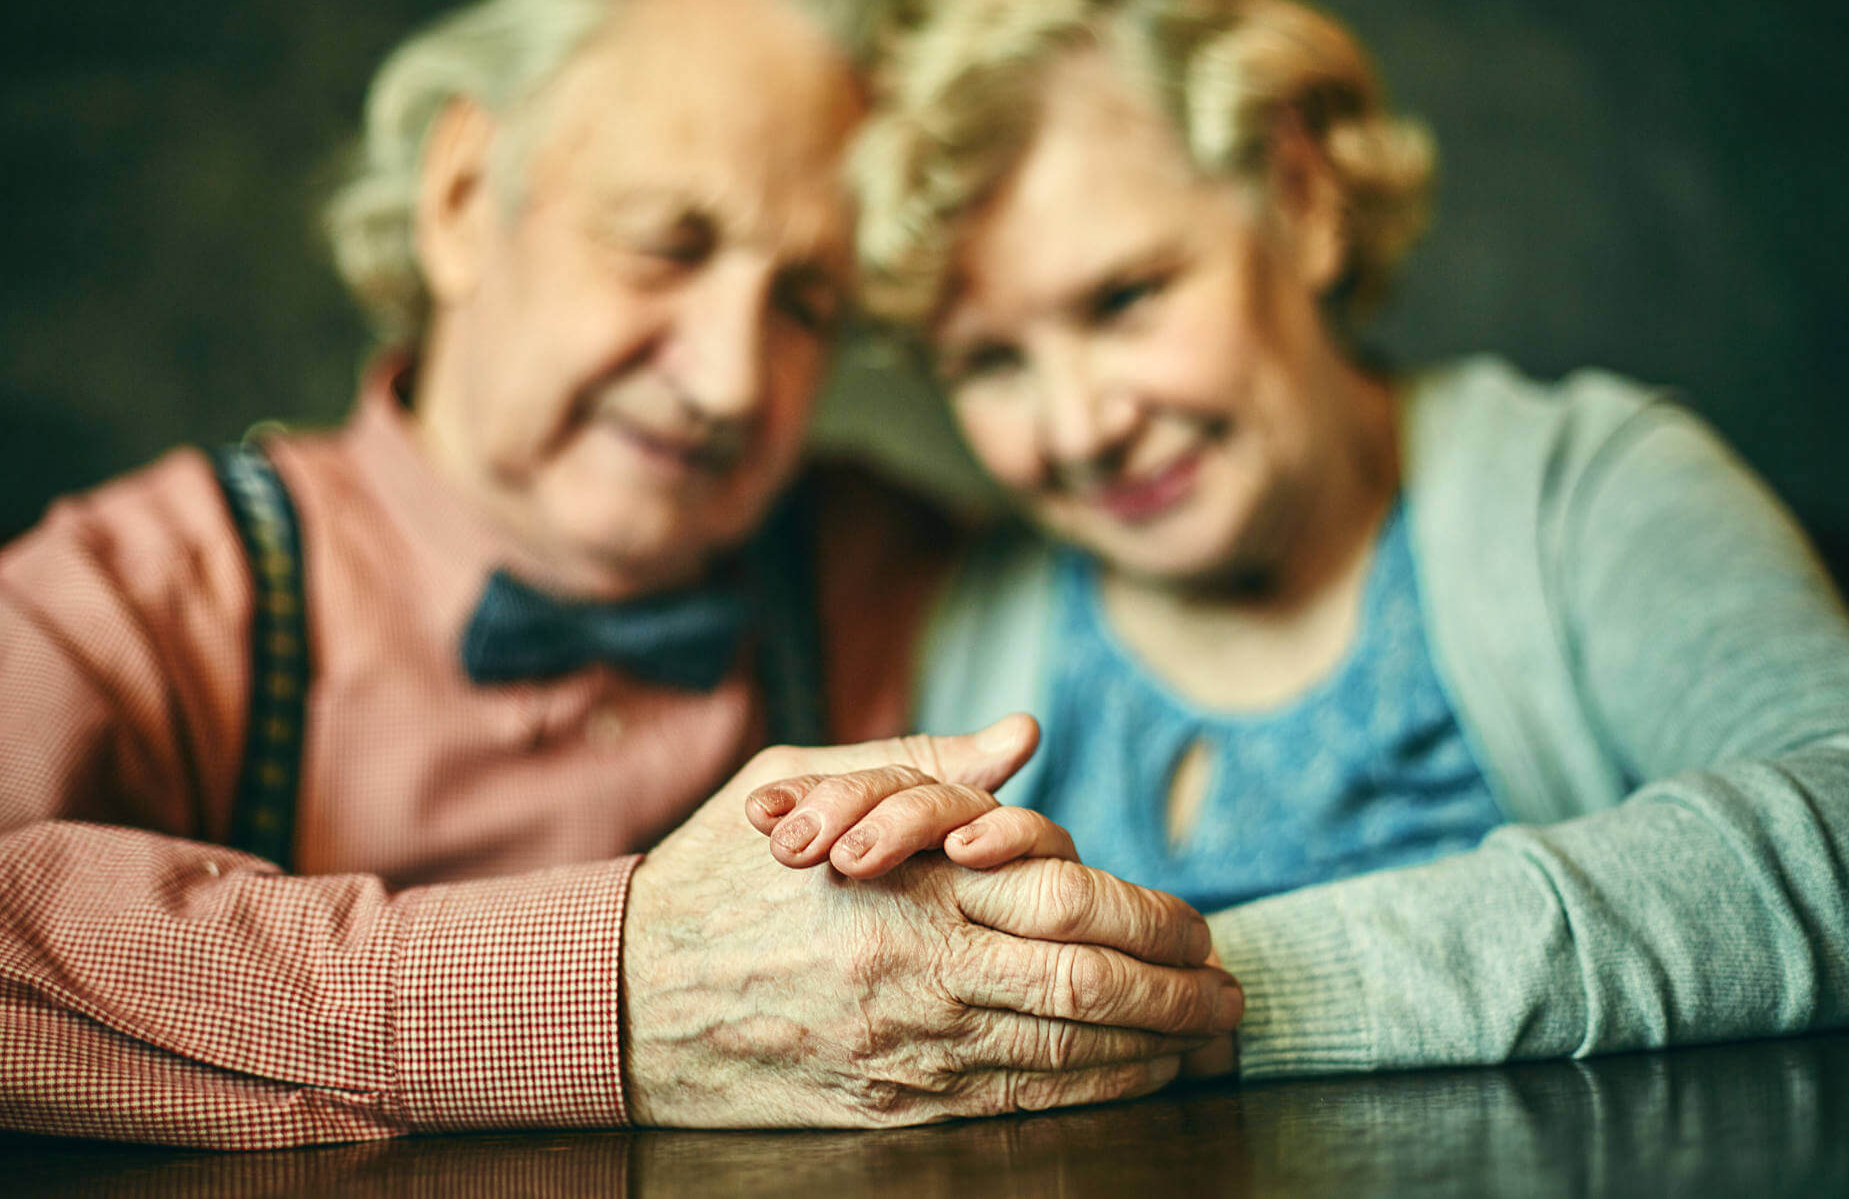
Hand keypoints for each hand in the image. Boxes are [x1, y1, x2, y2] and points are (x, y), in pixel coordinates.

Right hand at [623, 721, 1243, 1126]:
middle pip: (1090, 986)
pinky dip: (1089, 1097)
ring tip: (1204, 1042)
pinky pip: (1015, 1109)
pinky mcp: (889, 1112)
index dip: (1156, 919)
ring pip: (1067, 1061)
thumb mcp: (804, 783)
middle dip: (1180, 994)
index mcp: (904, 881)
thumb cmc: (717, 876)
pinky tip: (1128, 1083)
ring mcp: (905, 1054)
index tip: (1202, 928)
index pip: (1070, 896)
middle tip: (1232, 997)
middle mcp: (918, 972)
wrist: (615, 999)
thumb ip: (923, 761)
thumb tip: (1026, 737)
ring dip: (1154, 1053)